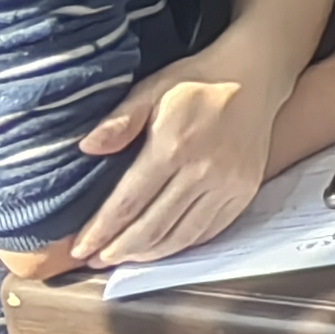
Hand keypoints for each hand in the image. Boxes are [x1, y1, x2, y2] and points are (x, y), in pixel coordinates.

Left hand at [67, 48, 286, 268]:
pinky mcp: (244, 191)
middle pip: (152, 228)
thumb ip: (119, 120)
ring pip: (181, 236)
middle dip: (118, 250)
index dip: (100, 231)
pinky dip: (181, 245)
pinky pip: (209, 231)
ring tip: (123, 258)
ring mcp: (228, 184)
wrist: (255, 74)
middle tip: (94, 260)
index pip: (128, 203)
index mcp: (173, 146)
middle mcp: (203, 171)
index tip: (79, 248)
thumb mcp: (152, 89)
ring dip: (148, 254)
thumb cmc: (198, 81)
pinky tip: (161, 246)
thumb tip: (87, 148)